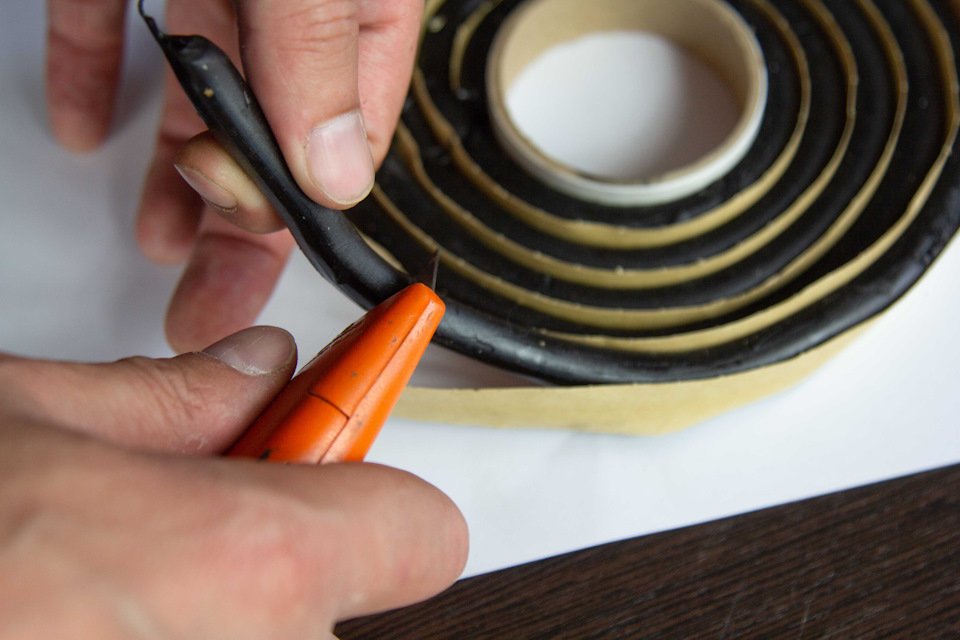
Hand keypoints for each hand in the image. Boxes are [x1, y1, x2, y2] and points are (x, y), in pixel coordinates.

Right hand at [0, 327, 467, 637]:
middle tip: (166, 531)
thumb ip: (167, 400)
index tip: (343, 462)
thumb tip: (255, 374)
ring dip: (197, 620)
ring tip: (81, 593)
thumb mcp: (21, 418)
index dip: (375, 489)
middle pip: (333, 601)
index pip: (420, 529)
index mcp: (246, 569)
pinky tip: (71, 622)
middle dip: (263, 558)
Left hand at [45, 0, 422, 351]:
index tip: (267, 277)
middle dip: (237, 229)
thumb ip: (317, 56)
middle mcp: (289, 9)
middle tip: (207, 306)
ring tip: (157, 242)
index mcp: (359, 12)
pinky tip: (85, 121)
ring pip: (197, 97)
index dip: (305, 216)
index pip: (345, 137)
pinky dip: (96, 76)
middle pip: (271, 141)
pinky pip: (113, 26)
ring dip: (175, 176)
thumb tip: (333, 174)